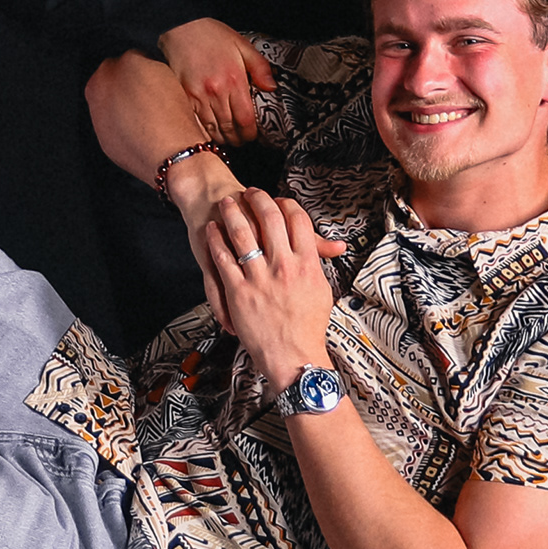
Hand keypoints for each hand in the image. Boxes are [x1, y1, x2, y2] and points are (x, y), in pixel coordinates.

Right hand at [157, 18, 275, 143]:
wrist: (180, 26)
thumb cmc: (211, 34)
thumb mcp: (242, 45)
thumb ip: (260, 68)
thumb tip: (271, 88)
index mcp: (234, 80)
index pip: (245, 120)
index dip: (250, 134)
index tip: (253, 135)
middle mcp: (215, 91)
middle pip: (229, 130)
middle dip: (237, 139)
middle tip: (241, 139)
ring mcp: (197, 96)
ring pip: (211, 130)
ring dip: (221, 139)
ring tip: (227, 138)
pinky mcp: (183, 97)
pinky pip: (195, 123)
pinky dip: (203, 132)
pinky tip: (209, 132)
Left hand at [198, 190, 345, 381]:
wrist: (293, 357)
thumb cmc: (307, 328)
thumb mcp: (322, 291)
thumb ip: (321, 263)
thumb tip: (335, 248)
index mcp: (306, 265)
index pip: (298, 221)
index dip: (287, 204)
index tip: (279, 199)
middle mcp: (283, 267)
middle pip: (269, 220)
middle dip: (258, 200)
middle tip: (251, 191)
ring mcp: (259, 278)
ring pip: (242, 234)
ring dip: (233, 213)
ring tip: (227, 202)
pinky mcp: (239, 291)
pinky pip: (224, 258)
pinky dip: (217, 241)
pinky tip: (213, 230)